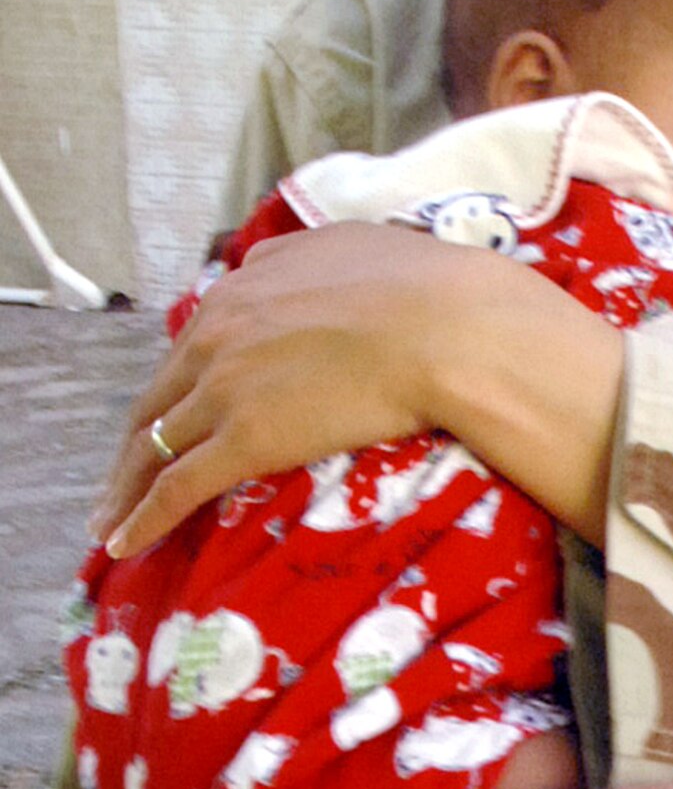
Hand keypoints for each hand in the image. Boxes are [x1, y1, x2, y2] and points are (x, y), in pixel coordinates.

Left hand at [91, 220, 623, 556]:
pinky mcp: (241, 439)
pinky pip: (175, 488)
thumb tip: (281, 263)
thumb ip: (304, 257)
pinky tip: (122, 545)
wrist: (447, 327)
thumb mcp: (351, 244)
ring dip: (126, 486)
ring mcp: (226, 385)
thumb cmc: (423, 286)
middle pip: (160, 395)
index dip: (181, 383)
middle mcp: (221, 329)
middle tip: (123, 476)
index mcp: (248, 284)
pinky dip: (141, 520)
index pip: (195, 343)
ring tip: (109, 520)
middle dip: (137, 440)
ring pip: (154, 444)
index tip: (176, 411)